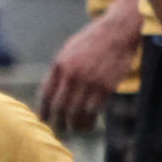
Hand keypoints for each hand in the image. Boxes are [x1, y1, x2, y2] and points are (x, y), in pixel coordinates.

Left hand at [38, 6, 138, 133]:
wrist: (118, 30)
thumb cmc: (93, 40)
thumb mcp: (70, 50)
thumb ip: (61, 70)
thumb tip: (52, 92)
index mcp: (60, 65)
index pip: (47, 94)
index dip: (44, 110)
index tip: (44, 120)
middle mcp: (72, 74)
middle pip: (59, 107)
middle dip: (57, 122)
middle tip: (59, 130)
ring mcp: (89, 81)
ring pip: (76, 113)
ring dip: (75, 125)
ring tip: (76, 129)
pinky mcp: (106, 87)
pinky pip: (94, 111)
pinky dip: (90, 121)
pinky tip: (91, 124)